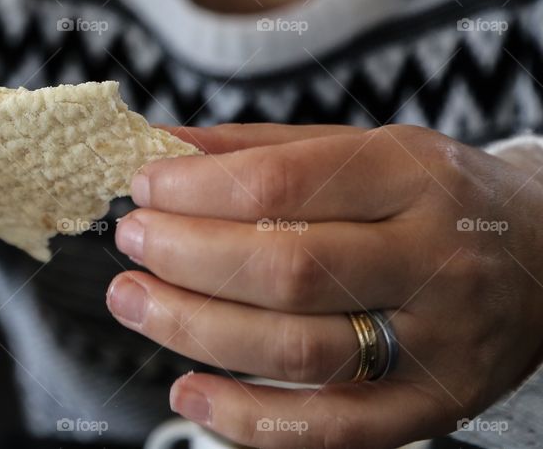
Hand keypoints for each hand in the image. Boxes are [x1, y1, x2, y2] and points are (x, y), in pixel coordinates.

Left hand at [107, 123, 542, 448]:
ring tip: (133, 302)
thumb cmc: (433, 192)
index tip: (142, 188)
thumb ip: (262, 148)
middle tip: (129, 243)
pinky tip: (188, 393)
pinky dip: (250, 420)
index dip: (196, 190)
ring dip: (196, 331)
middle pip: (286, 268)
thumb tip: (162, 145)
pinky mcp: (432, 405)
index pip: (282, 184)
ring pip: (298, 349)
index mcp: (411, 175)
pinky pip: (333, 428)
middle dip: (186, 257)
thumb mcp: (363, 146)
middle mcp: (431, 257)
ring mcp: (437, 340)